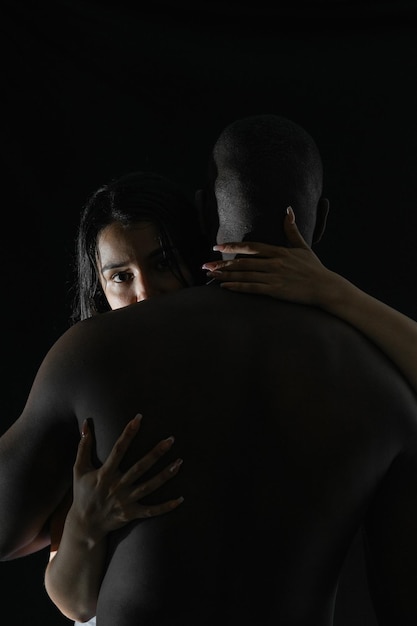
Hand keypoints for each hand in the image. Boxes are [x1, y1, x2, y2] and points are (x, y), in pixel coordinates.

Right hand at [67, 415, 182, 543]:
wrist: (84, 525)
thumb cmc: (83, 493)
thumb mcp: (79, 469)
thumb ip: (83, 446)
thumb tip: (85, 423)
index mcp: (105, 473)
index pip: (118, 449)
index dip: (128, 433)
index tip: (139, 418)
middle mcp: (117, 486)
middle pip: (140, 467)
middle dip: (156, 453)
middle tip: (171, 439)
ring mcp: (126, 501)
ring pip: (150, 487)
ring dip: (166, 475)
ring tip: (180, 462)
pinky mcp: (132, 513)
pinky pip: (152, 510)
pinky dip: (166, 507)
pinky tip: (181, 499)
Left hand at [202, 208, 331, 306]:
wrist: (325, 287)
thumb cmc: (314, 268)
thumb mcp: (302, 246)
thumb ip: (291, 229)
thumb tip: (288, 209)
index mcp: (279, 252)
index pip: (251, 247)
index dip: (232, 246)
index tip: (217, 246)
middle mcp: (274, 263)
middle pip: (243, 262)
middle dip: (222, 263)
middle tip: (205, 265)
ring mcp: (274, 277)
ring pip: (245, 275)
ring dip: (226, 275)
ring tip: (211, 275)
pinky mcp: (276, 290)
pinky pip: (253, 288)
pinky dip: (238, 287)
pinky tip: (225, 287)